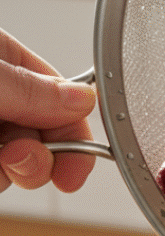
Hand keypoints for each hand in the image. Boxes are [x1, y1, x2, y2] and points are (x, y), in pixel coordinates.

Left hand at [0, 28, 95, 193]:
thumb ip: (30, 90)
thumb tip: (85, 99)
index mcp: (4, 59)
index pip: (63, 102)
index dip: (74, 140)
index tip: (73, 175)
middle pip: (44, 138)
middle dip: (37, 159)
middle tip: (15, 161)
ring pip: (15, 164)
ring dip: (7, 173)